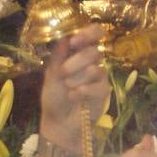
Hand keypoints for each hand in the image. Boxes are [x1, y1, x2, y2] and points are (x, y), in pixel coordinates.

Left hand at [39, 24, 109, 149]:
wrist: (59, 122)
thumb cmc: (54, 97)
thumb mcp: (51, 73)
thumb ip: (59, 54)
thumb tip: (66, 36)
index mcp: (79, 52)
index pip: (94, 34)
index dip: (88, 33)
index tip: (75, 41)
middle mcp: (92, 62)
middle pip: (94, 52)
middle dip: (76, 62)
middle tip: (63, 73)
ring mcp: (100, 77)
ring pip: (96, 69)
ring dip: (77, 79)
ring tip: (67, 88)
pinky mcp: (104, 92)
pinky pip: (99, 86)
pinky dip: (83, 91)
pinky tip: (74, 97)